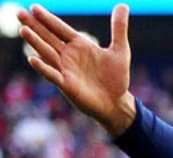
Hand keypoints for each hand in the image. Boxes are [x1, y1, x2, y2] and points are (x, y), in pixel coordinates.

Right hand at [18, 3, 135, 135]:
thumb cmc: (116, 77)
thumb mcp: (120, 50)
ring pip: (47, 53)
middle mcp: (69, 56)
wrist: (117, 102)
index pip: (60, 28)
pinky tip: (33, 59)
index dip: (48, 18)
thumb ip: (118, 28)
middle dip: (34, 26)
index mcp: (79, 45)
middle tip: (18, 12)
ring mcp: (66, 70)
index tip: (34, 7)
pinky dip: (43, 68)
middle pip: (48, 37)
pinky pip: (53, 75)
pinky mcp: (67, 85)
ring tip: (24, 30)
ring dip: (36, 42)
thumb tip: (123, 5)